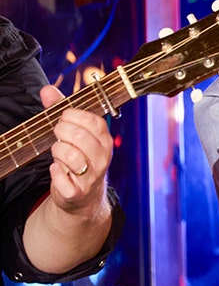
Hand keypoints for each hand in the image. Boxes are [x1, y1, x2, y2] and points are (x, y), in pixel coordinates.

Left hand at [42, 85, 112, 217]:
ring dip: (56, 152)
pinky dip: (54, 173)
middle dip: (60, 132)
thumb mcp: (74, 132)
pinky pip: (61, 178)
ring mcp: (92, 175)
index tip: (64, 118)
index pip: (93, 120)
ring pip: (69, 155)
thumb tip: (46, 89)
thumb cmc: (77, 156)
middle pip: (78, 135)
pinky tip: (57, 170)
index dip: (72, 116)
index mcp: (105, 139)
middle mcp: (103, 157)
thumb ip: (60, 109)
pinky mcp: (77, 192)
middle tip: (58, 135)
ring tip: (59, 154)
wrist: (83, 196)